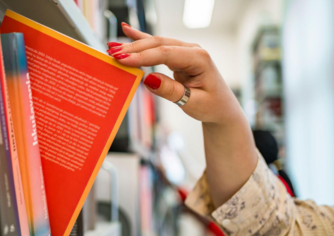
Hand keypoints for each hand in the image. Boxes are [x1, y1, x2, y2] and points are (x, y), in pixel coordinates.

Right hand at [110, 24, 257, 207]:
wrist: (221, 108)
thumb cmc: (211, 106)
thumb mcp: (193, 103)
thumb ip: (171, 91)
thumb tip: (148, 79)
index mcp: (199, 58)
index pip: (165, 53)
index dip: (142, 56)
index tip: (123, 60)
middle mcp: (191, 50)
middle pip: (158, 45)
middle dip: (134, 49)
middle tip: (112, 55)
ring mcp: (184, 51)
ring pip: (155, 44)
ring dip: (133, 45)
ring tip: (112, 47)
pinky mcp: (177, 55)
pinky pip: (157, 46)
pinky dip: (141, 38)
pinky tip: (126, 30)